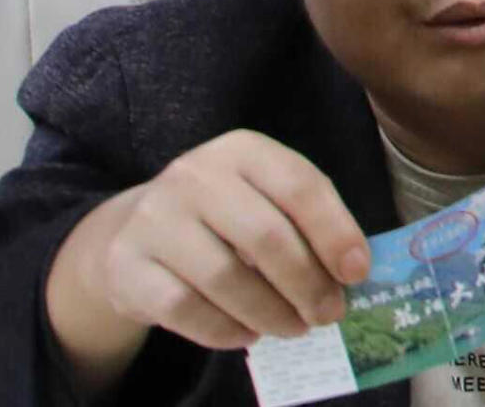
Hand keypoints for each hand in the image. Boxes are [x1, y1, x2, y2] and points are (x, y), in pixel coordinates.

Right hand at [45, 130, 367, 372]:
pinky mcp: (126, 266)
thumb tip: (350, 274)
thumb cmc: (220, 216)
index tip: (358, 273)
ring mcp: (154, 220)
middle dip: (307, 283)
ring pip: (225, 277)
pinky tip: (248, 335)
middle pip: (266, 236)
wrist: (131, 233)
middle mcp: (194, 176)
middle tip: (329, 313)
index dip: (336, 232)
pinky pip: (184, 309)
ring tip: (295, 327)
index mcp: (242, 150)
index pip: (301, 186)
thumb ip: (304, 223)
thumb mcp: (262, 198)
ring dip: (271, 312)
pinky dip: (224, 329)